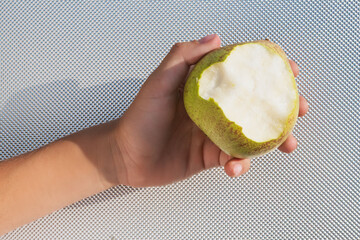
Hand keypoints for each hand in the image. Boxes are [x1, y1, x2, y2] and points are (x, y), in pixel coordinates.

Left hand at [108, 34, 308, 186]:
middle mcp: (216, 108)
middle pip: (256, 103)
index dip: (267, 68)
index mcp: (207, 88)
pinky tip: (237, 167)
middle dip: (282, 105)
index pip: (242, 72)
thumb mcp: (158, 82)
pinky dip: (242, 164)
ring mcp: (216, 133)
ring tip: (286, 144)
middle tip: (298, 108)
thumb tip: (215, 38)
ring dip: (274, 139)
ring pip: (253, 133)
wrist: (127, 156)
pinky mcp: (212, 156)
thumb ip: (183, 56)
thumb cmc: (140, 116)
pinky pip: (235, 159)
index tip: (289, 69)